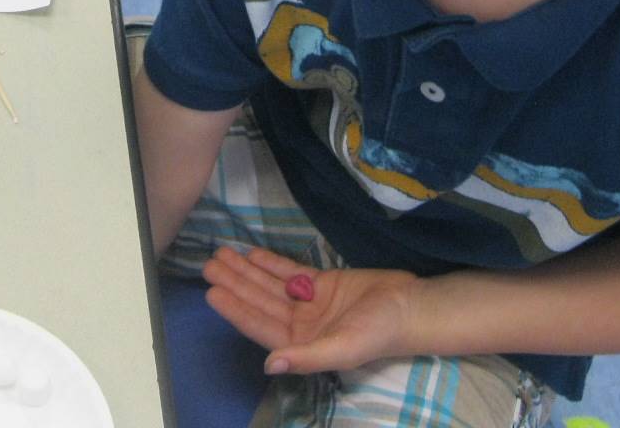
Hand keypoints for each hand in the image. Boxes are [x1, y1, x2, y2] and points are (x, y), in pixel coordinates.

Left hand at [201, 245, 419, 374]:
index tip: (212, 293)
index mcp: (302, 345)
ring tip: (223, 254)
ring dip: (248, 271)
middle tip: (209, 265)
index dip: (236, 310)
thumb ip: (306, 357)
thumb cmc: (378, 332)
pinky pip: (290, 272)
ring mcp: (310, 303)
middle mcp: (301, 325)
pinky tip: (252, 253)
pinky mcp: (323, 283)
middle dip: (236, 284)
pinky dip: (272, 263)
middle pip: (260, 302)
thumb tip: (270, 366)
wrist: (410, 306)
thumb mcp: (342, 349)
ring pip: (271, 285)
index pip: (260, 326)